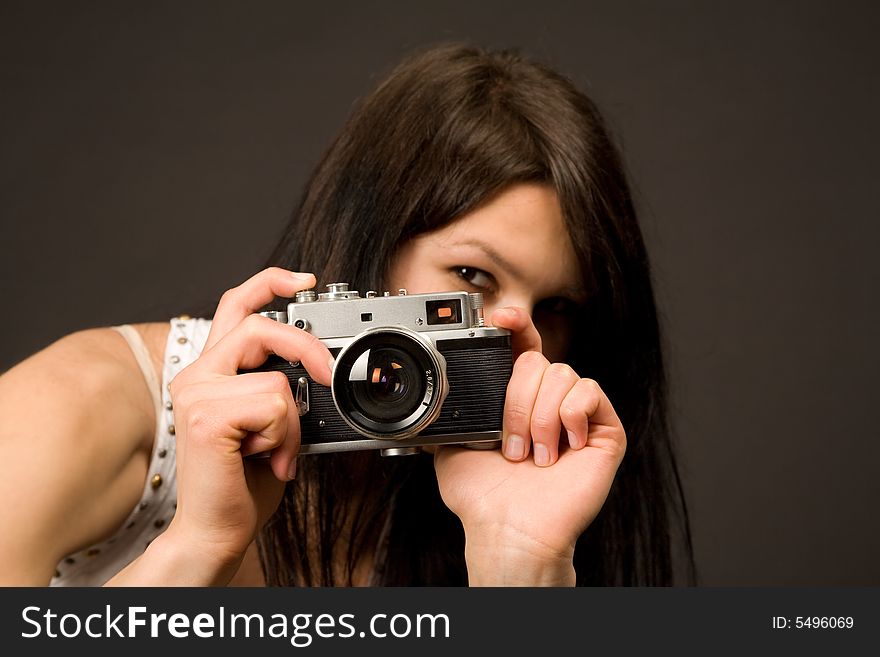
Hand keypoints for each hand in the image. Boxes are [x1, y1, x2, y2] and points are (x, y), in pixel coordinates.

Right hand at [161, 268, 332, 580]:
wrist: (216, 530)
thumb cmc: (243, 480)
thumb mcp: (269, 422)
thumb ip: (278, 387)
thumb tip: (318, 366)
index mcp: (213, 371)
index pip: (236, 305)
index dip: (270, 282)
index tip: (306, 280)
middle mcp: (197, 374)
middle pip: (258, 325)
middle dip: (305, 347)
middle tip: (328, 375)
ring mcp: (197, 391)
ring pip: (275, 376)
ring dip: (290, 421)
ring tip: (275, 450)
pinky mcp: (206, 414)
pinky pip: (273, 404)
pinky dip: (284, 436)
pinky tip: (264, 459)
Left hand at [433, 306, 625, 584]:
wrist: (509, 529)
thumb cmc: (483, 497)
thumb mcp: (452, 442)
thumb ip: (449, 410)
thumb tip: (430, 388)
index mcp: (516, 398)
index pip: (521, 346)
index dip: (514, 325)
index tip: (499, 318)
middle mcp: (547, 401)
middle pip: (537, 359)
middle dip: (515, 401)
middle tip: (510, 445)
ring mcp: (577, 413)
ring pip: (561, 374)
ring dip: (538, 417)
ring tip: (534, 455)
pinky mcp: (604, 428)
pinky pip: (588, 392)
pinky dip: (568, 417)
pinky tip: (562, 448)